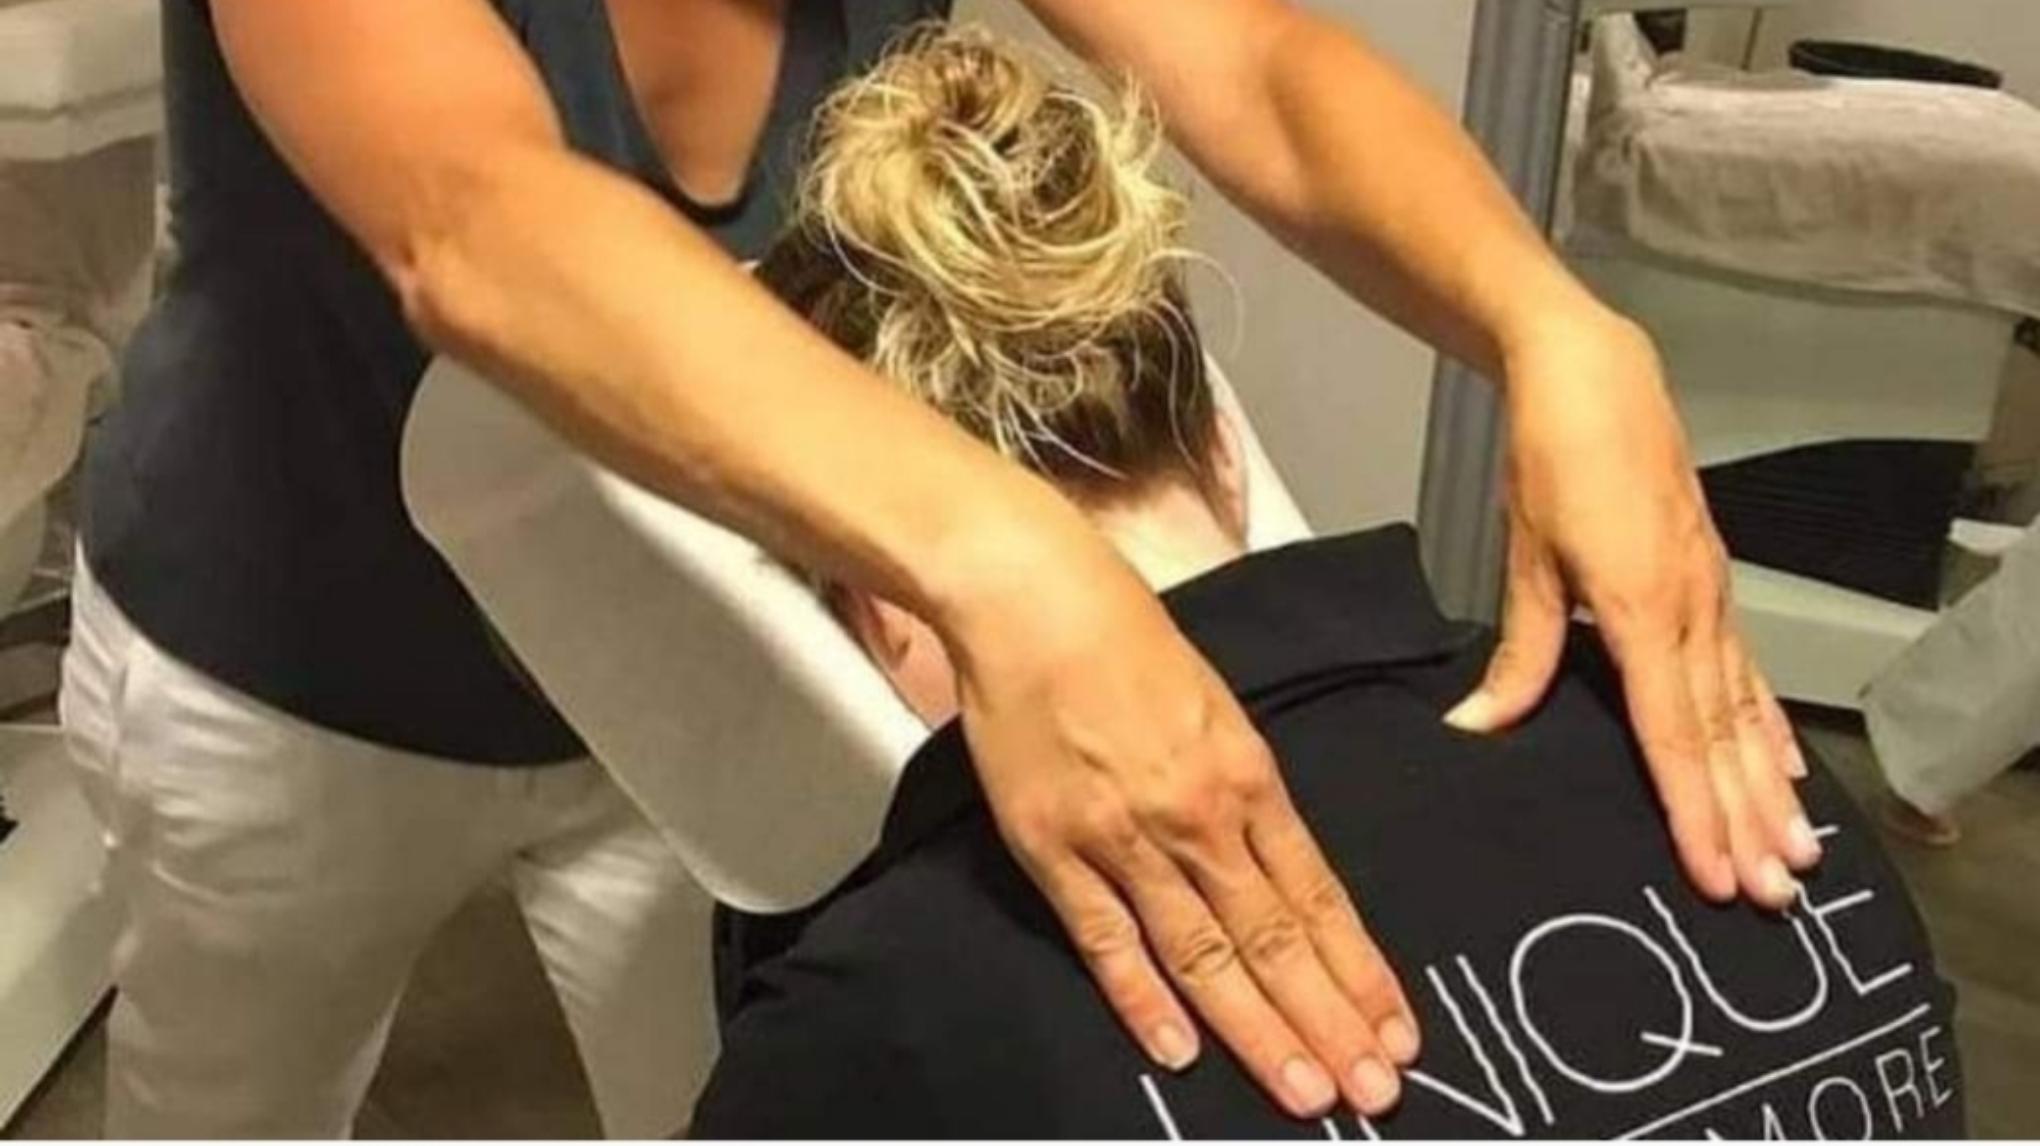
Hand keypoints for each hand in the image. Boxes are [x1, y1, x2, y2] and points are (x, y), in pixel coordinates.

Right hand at [940, 536, 1417, 1117]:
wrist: (1034, 600)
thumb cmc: (1125, 639)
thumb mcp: (1216, 707)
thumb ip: (1245, 793)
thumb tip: (1278, 869)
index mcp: (1249, 776)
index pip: (1319, 897)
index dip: (1360, 972)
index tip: (1397, 1031)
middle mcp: (1198, 817)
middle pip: (1276, 940)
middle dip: (1330, 1023)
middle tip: (1375, 1093)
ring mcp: (1124, 838)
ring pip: (1204, 954)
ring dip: (1258, 1030)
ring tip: (1306, 1093)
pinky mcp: (1054, 848)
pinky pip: (1106, 938)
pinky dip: (1142, 999)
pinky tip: (1179, 1050)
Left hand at [1445, 310, 1823, 908]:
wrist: (1595, 377)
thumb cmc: (1552, 462)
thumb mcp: (1527, 558)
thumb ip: (1521, 652)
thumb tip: (1477, 726)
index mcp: (1642, 611)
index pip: (1669, 733)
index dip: (1692, 810)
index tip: (1714, 875)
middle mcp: (1693, 612)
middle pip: (1720, 737)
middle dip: (1747, 822)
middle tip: (1777, 898)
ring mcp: (1711, 597)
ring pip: (1743, 712)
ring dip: (1767, 789)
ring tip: (1796, 855)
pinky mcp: (1713, 583)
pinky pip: (1746, 672)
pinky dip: (1765, 726)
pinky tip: (1782, 768)